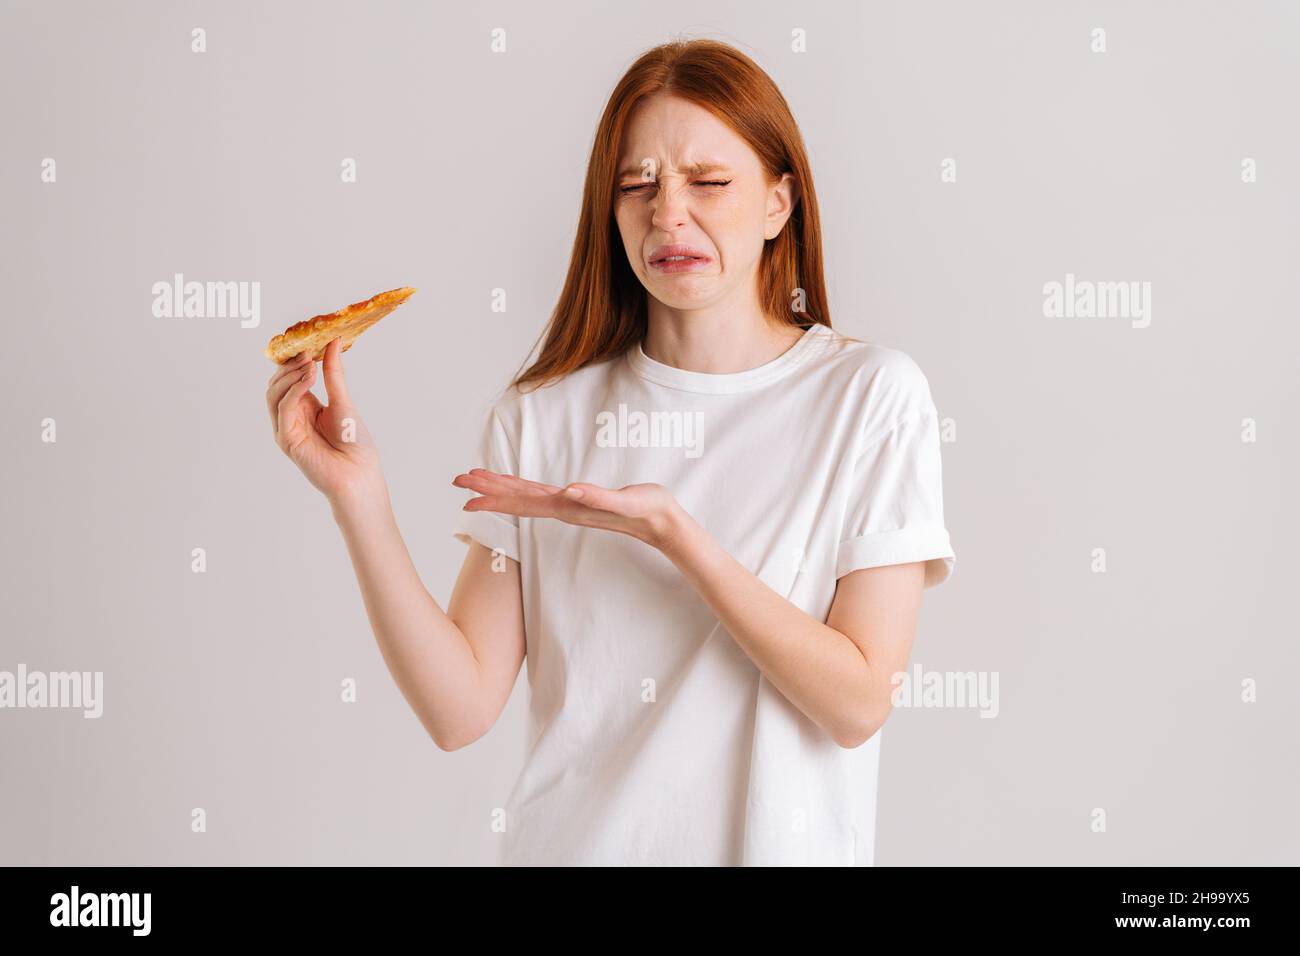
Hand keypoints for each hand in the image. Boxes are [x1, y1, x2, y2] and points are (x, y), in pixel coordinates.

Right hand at [266, 337, 384, 503]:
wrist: (359, 474)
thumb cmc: (355, 443)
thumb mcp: (343, 401)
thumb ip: (333, 374)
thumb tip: (333, 342)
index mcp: (304, 406)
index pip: (288, 378)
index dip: (293, 360)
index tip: (306, 343)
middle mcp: (292, 416)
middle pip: (276, 384)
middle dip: (289, 365)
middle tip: (306, 352)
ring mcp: (286, 428)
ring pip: (273, 394)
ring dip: (289, 375)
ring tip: (309, 363)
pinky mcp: (286, 439)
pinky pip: (283, 408)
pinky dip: (294, 389)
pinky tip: (309, 377)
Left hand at [451, 469, 684, 550]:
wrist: (662, 524)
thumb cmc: (646, 510)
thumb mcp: (624, 501)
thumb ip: (597, 497)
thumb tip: (569, 491)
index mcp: (569, 506)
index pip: (523, 502)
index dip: (494, 498)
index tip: (466, 497)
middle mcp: (564, 507)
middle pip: (517, 498)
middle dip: (486, 490)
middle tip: (457, 481)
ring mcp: (570, 505)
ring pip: (526, 496)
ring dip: (500, 488)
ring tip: (476, 480)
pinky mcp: (578, 500)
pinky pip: (541, 494)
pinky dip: (522, 488)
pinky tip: (515, 486)